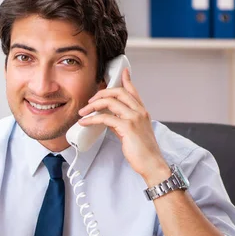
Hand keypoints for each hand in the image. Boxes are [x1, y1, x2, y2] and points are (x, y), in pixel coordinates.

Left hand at [77, 68, 169, 185]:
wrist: (152, 163)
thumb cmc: (142, 151)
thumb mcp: (131, 132)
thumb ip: (121, 122)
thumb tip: (107, 119)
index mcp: (142, 112)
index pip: (133, 91)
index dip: (127, 80)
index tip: (123, 71)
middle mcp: (139, 111)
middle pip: (118, 92)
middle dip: (101, 93)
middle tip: (89, 100)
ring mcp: (134, 118)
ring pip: (110, 102)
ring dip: (93, 105)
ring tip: (82, 112)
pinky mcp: (127, 127)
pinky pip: (105, 118)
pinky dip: (91, 119)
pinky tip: (84, 122)